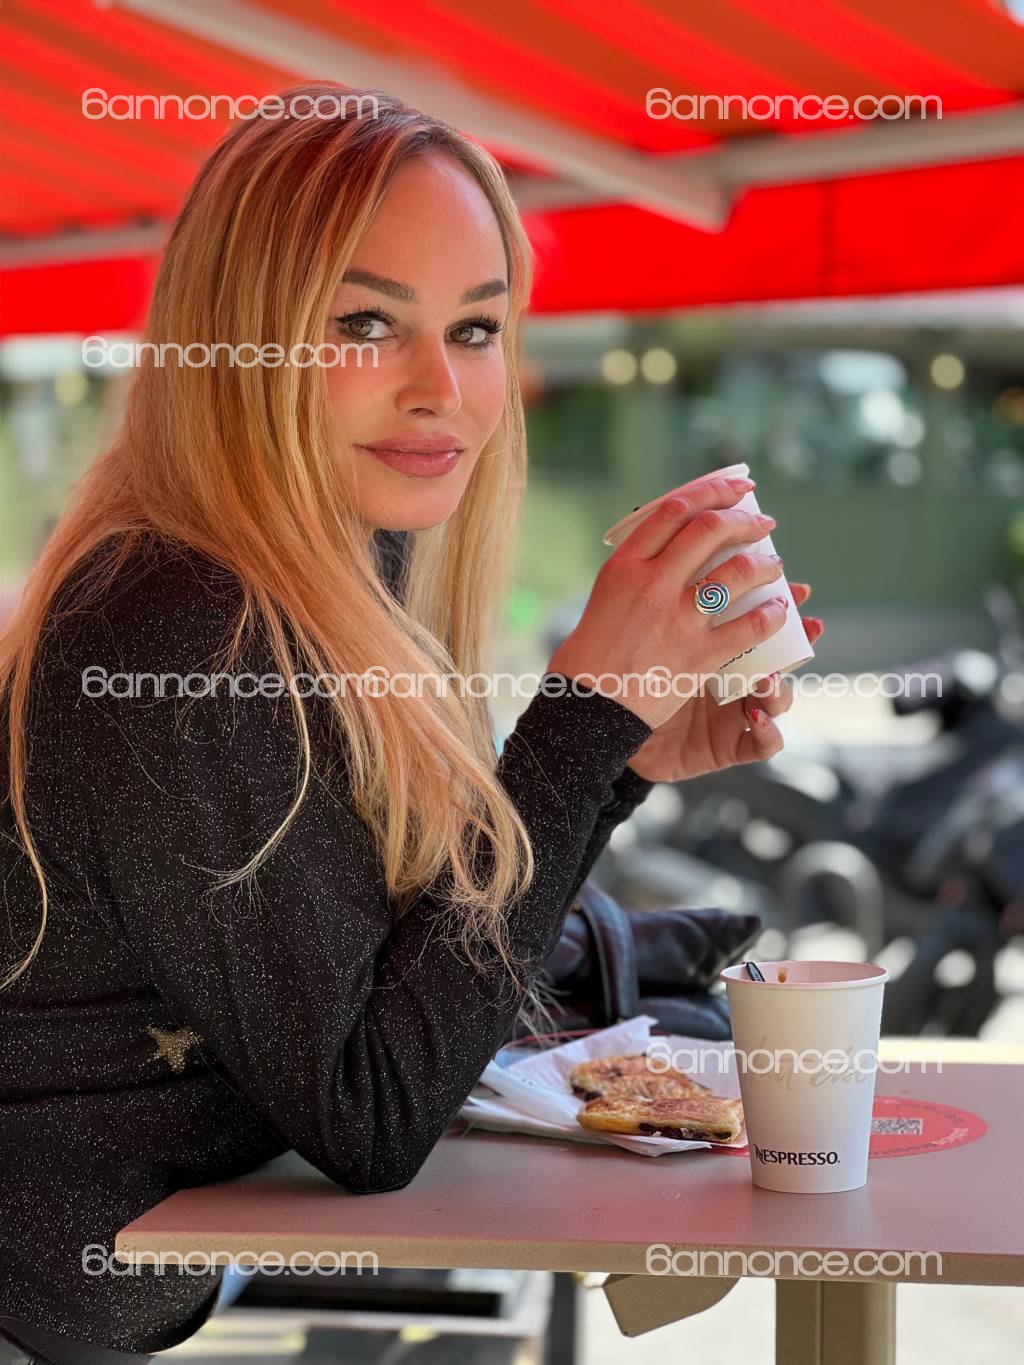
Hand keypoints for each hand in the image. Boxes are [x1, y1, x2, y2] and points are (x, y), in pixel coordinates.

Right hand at [547, 475, 792, 729]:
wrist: (586, 711)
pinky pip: (748, 627)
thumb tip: (675, 551)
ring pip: (736, 574)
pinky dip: (770, 615)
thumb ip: (639, 572)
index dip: (712, 491)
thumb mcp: (604, 597)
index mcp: (624, 566)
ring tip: (775, 566)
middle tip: (762, 525)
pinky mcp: (697, 656)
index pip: (673, 510)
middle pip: (709, 531)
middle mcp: (651, 585)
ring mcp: (676, 620)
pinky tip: (778, 611)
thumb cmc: (590, 657)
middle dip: (744, 520)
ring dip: (764, 565)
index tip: (736, 490)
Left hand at [625, 583, 823, 782]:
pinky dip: (768, 732)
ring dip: (782, 687)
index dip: (782, 607)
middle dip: (797, 641)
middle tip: (803, 623)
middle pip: (780, 659)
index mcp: (717, 648)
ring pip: (779, 700)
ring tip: (769, 678)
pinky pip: (763, 744)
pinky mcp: (728, 748)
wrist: (605, 729)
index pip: (758, 624)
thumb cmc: (627, 680)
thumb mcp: (649, 637)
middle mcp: (733, 680)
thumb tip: (676, 553)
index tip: (798, 589)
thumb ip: (670, 603)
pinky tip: (754, 716)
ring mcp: (734, 714)